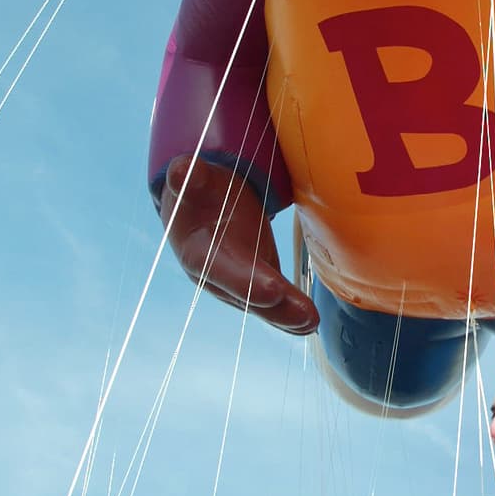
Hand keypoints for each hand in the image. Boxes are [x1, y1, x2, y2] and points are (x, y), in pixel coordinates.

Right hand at [160, 157, 317, 333]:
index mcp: (197, 250)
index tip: (274, 290)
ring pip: (263, 305)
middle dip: (275, 306)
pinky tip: (310, 324)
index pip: (220, 268)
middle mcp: (216, 277)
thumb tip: (182, 170)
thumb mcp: (194, 181)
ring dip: (288, 315)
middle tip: (306, 316)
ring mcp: (237, 285)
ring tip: (312, 322)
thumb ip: (189, 179)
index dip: (246, 281)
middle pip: (247, 294)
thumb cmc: (200, 192)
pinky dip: (291, 316)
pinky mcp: (256, 284)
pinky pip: (274, 303)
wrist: (199, 208)